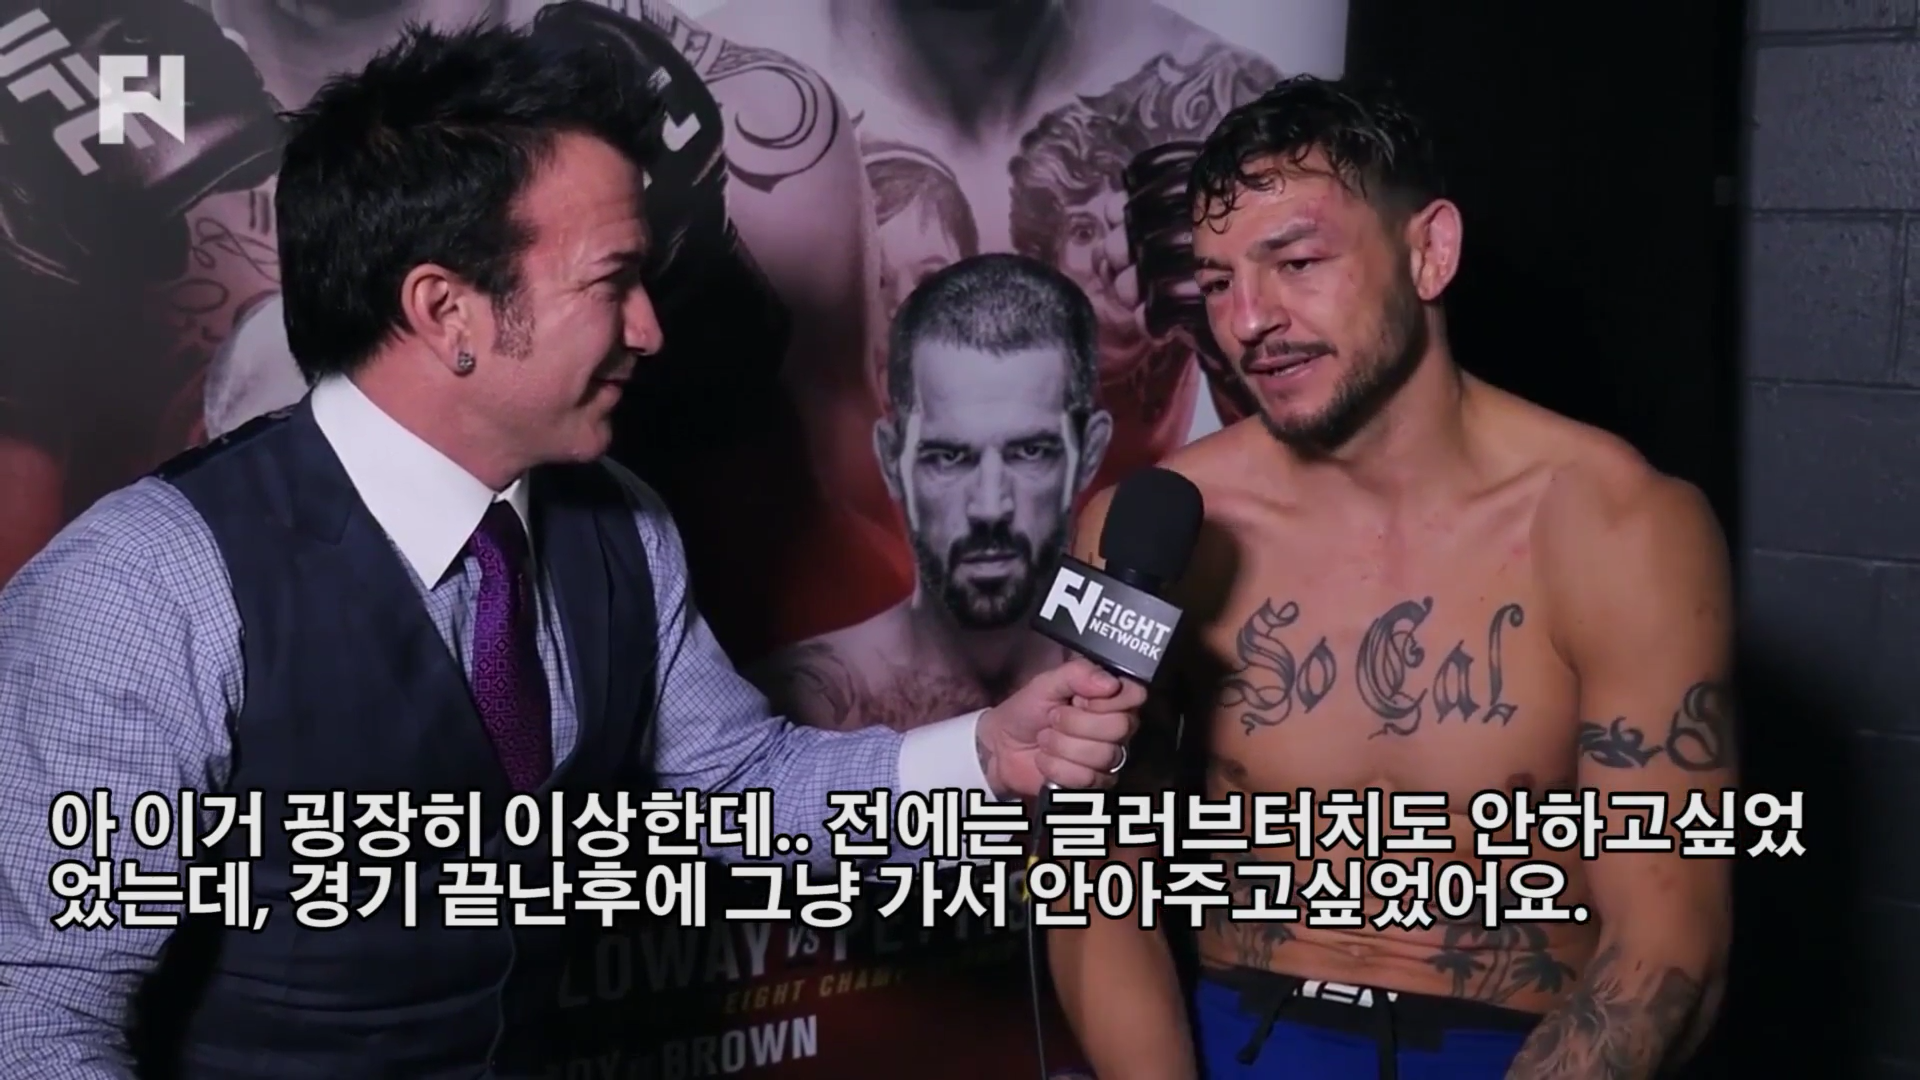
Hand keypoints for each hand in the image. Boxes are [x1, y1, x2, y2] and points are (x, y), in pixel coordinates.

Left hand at [975, 658, 1145, 798]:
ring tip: (1046, 739)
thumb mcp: (1046, 682)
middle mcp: (1117, 727)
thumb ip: (1077, 674)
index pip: (1135, 695)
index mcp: (1110, 698)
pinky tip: (1045, 760)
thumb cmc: (1028, 710)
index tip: (1078, 698)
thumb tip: (1110, 683)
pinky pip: (1085, 778)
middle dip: (1075, 723)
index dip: (1105, 699)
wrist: (1002, 745)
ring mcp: (1108, 758)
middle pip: (1119, 727)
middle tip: (1053, 719)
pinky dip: (1055, 767)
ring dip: (1061, 745)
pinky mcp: (1094, 784)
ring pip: (1102, 755)